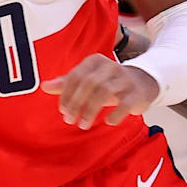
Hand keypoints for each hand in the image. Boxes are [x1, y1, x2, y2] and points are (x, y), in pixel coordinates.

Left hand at [41, 53, 158, 127]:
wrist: (143, 82)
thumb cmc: (109, 82)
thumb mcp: (88, 80)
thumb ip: (66, 83)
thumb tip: (44, 86)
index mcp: (95, 61)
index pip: (76, 75)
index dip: (66, 94)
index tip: (62, 110)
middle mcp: (110, 67)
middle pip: (88, 83)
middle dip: (76, 103)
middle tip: (69, 119)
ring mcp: (125, 79)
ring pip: (104, 92)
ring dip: (91, 110)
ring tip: (83, 125)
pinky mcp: (137, 93)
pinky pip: (125, 103)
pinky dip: (115, 114)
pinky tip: (108, 122)